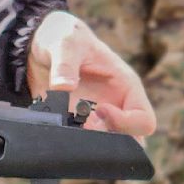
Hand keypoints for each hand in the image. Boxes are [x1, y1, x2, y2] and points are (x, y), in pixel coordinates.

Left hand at [25, 11, 155, 136]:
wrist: (39, 44)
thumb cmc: (64, 37)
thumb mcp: (66, 42)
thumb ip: (65, 63)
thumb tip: (63, 86)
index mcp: (126, 87)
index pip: (144, 120)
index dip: (125, 123)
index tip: (98, 109)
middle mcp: (116, 106)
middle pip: (131, 141)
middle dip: (108, 141)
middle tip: (81, 126)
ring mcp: (96, 118)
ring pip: (107, 147)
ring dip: (89, 145)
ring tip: (67, 127)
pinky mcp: (75, 124)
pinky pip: (80, 144)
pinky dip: (69, 143)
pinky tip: (54, 129)